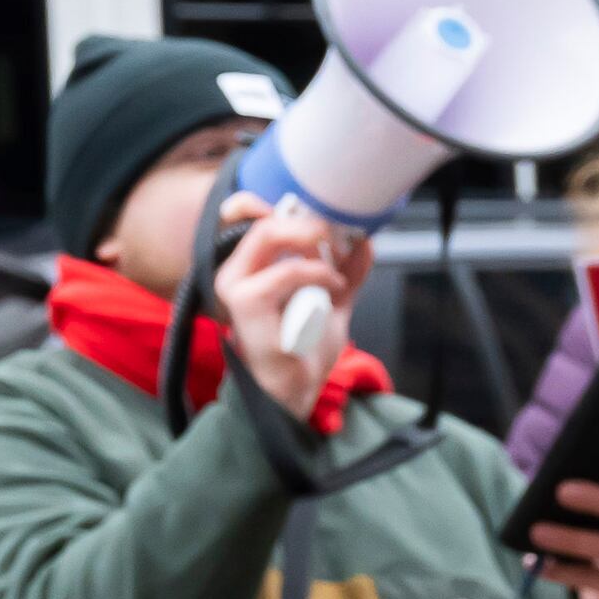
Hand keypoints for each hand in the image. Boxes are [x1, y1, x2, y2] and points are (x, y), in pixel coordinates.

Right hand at [205, 194, 371, 414]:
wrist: (292, 394)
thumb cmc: (302, 352)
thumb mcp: (332, 306)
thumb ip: (345, 275)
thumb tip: (363, 243)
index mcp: (249, 267)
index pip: (243, 215)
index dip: (274, 204)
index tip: (313, 213)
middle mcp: (235, 271)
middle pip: (263, 220)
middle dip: (307, 222)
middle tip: (335, 235)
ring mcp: (235, 285)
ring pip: (270, 235)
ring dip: (314, 246)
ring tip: (336, 270)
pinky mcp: (246, 303)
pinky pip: (287, 272)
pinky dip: (317, 273)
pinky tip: (333, 286)